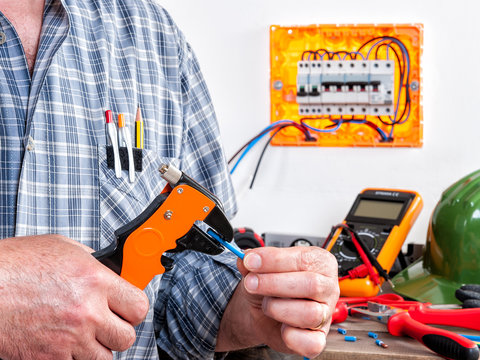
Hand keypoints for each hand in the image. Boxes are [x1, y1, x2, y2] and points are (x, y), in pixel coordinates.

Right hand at [0, 234, 148, 359]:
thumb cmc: (16, 264)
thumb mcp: (63, 248)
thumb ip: (93, 261)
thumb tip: (110, 270)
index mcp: (95, 281)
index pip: (139, 306)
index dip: (134, 308)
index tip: (128, 307)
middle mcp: (86, 312)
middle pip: (126, 337)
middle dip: (119, 330)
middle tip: (107, 322)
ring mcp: (68, 339)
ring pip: (104, 358)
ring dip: (98, 348)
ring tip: (85, 334)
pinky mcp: (49, 358)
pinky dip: (73, 358)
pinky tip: (63, 342)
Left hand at [216, 246, 338, 358]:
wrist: (263, 311)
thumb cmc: (270, 286)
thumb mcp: (259, 268)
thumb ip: (252, 262)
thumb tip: (244, 258)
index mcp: (320, 263)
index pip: (303, 259)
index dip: (274, 260)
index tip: (250, 261)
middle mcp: (327, 287)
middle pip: (311, 284)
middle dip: (274, 283)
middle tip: (250, 283)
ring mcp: (326, 314)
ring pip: (311, 313)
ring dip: (278, 308)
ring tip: (266, 305)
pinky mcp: (318, 339)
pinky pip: (311, 342)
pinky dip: (290, 336)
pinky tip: (280, 327)